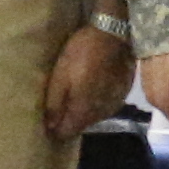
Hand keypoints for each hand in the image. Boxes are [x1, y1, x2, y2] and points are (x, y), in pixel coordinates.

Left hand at [41, 18, 137, 142]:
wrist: (113, 35)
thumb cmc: (81, 54)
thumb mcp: (60, 76)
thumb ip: (54, 104)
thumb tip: (50, 127)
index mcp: (83, 111)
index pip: (67, 133)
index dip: (55, 131)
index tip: (46, 124)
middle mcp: (100, 113)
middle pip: (80, 126)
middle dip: (68, 122)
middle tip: (56, 110)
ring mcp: (114, 104)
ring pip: (93, 117)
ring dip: (82, 113)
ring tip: (72, 100)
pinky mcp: (122, 94)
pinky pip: (104, 107)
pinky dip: (95, 104)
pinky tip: (89, 93)